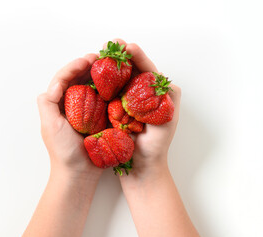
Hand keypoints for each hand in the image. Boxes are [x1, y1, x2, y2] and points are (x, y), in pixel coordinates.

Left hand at [37, 54, 102, 178]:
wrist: (79, 174)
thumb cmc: (63, 152)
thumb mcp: (50, 126)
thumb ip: (48, 102)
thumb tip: (56, 82)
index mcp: (57, 103)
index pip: (63, 78)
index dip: (74, 66)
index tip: (88, 59)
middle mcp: (70, 104)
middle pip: (78, 79)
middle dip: (88, 66)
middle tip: (102, 57)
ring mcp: (85, 111)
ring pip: (91, 87)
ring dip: (99, 75)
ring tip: (109, 66)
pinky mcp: (98, 118)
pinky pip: (103, 99)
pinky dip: (108, 90)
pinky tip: (116, 83)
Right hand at [104, 39, 180, 173]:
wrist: (142, 167)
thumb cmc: (156, 146)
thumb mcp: (168, 119)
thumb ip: (167, 97)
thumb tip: (156, 76)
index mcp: (157, 95)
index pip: (147, 70)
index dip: (138, 57)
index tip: (129, 47)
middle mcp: (142, 96)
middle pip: (132, 71)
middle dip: (121, 57)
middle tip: (112, 44)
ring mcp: (128, 103)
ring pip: (119, 80)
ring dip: (110, 67)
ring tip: (101, 54)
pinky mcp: (115, 111)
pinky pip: (109, 94)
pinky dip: (102, 83)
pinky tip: (94, 74)